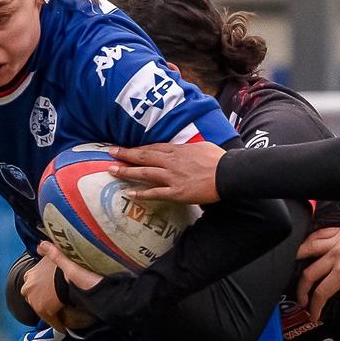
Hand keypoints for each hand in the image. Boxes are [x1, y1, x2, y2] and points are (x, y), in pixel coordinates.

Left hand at [25, 243, 95, 333]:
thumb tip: (40, 245)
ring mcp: (33, 301)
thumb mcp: (52, 253)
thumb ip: (45, 249)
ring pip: (42, 308)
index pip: (33, 285)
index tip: (51, 290)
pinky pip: (51, 321)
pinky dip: (57, 324)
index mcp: (28, 276)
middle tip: (57, 301)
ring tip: (62, 314)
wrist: (68, 276)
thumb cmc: (62, 264)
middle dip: (43, 299)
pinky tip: (63, 328)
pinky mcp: (43, 311)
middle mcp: (27, 289)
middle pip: (35, 297)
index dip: (43, 287)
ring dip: (50, 311)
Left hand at [108, 142, 222, 203]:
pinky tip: (129, 193)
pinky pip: (155, 193)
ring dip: (127, 171)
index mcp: (178, 150)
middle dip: (125, 154)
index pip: (152, 147)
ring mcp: (172, 177)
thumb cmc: (218, 160)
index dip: (137, 147)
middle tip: (110, 153)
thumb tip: (182, 150)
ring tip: (112, 170)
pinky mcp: (177, 192)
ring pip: (145, 172)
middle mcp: (171, 162)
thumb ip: (187, 149)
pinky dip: (142, 193)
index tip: (125, 147)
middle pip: (144, 156)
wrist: (228, 174)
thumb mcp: (201, 147)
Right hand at [296, 225, 339, 324]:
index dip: (314, 308)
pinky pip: (316, 235)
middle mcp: (336, 255)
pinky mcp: (338, 232)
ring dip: (297, 263)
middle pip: (309, 274)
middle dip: (302, 292)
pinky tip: (304, 252)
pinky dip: (307, 243)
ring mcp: (336, 241)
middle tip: (302, 302)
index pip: (321, 293)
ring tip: (294, 275)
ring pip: (306, 250)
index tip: (314, 316)